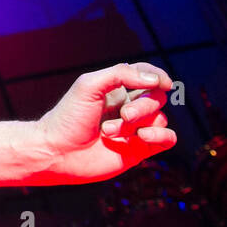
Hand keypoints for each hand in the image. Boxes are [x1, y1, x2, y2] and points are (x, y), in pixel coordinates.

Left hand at [34, 61, 176, 182]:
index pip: (146, 74)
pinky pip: (168, 138)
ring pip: (160, 118)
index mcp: (115, 89)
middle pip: (156, 97)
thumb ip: (121, 74)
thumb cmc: (69, 116)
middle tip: (124, 115)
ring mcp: (134, 129)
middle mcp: (127, 107)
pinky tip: (142, 137)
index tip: (162, 82)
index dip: (157, 75)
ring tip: (109, 131)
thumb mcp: (89, 85)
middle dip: (143, 106)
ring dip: (139, 124)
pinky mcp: (139, 149)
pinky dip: (161, 135)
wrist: (58, 151)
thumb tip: (156, 80)